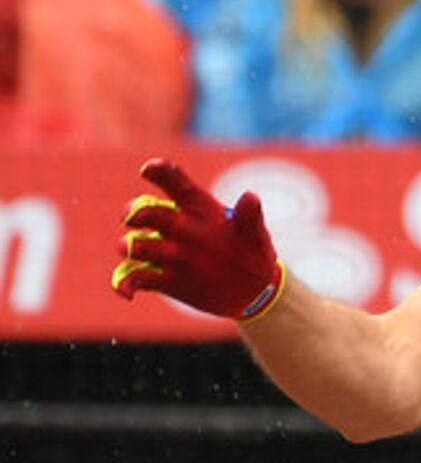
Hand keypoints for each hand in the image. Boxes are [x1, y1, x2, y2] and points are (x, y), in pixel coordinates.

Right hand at [110, 158, 284, 320]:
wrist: (254, 290)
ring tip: (130, 248)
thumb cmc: (252, 252)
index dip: (158, 172)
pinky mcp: (163, 279)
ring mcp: (166, 253)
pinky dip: (124, 283)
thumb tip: (251, 197)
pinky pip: (135, 278)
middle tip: (133, 218)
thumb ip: (250, 216)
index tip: (148, 170)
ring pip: (137, 244)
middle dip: (135, 212)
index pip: (174, 182)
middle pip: (147, 212)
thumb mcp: (255, 235)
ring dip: (130, 245)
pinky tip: (126, 293)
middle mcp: (176, 227)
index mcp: (196, 208)